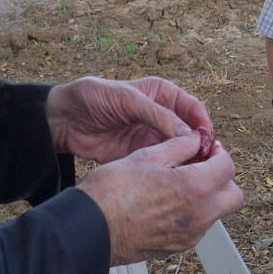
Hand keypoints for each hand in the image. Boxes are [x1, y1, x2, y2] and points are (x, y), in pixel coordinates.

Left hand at [47, 76, 211, 161]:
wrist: (64, 118)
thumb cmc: (93, 97)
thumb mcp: (127, 100)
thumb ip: (157, 115)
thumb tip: (188, 134)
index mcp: (162, 94)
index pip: (193, 108)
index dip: (203, 124)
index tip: (208, 141)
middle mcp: (161, 115)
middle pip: (191, 132)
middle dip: (199, 147)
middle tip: (205, 163)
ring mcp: (151, 136)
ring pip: (179, 150)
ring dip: (187, 161)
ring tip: (192, 174)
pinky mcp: (140, 154)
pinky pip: (162, 163)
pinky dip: (170, 170)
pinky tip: (175, 179)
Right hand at [77, 134, 243, 264]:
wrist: (89, 229)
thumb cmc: (111, 192)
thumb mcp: (146, 156)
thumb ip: (178, 146)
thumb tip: (195, 139)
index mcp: (194, 187)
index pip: (228, 167)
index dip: (219, 152)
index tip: (206, 148)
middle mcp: (198, 215)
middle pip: (234, 196)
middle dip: (223, 178)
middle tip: (202, 165)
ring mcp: (188, 236)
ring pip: (216, 213)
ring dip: (208, 196)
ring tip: (180, 182)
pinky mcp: (175, 247)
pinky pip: (196, 227)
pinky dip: (192, 212)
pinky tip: (167, 201)